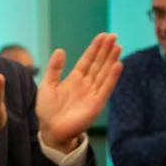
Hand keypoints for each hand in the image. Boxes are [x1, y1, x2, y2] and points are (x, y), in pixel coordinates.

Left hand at [36, 33, 121, 150]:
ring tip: (117, 46)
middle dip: (105, 50)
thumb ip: (54, 68)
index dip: (95, 48)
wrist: (51, 130)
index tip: (103, 36)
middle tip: (113, 36)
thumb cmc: (47, 110)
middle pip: (98, 64)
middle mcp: (86, 84)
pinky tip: (118, 65)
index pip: (87, 60)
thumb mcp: (48, 85)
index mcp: (74, 79)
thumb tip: (60, 50)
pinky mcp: (96, 103)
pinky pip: (106, 87)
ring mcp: (92, 93)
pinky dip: (112, 77)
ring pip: (104, 73)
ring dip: (111, 60)